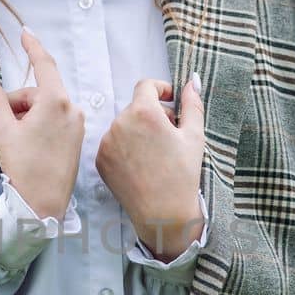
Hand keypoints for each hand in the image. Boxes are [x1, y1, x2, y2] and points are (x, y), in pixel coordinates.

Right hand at [0, 28, 84, 219]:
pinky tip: (26, 145)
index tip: (25, 32)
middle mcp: (72, 109)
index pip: (43, 64)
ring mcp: (77, 125)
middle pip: (38, 92)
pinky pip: (55, 121)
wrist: (43, 207)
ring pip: (45, 108)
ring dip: (25, 116)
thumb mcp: (3, 131)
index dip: (32, 46)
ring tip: (12, 141)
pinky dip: (37, 125)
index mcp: (56, 102)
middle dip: (16, 103)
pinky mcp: (77, 139)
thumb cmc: (23, 168)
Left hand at [95, 75, 206, 258]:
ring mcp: (106, 143)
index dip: (161, 90)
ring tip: (157, 153)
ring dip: (139, 131)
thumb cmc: (183, 174)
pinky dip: (126, 148)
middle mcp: (119, 123)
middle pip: (136, 107)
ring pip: (124, 126)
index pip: (146, 86)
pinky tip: (142, 165)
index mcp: (143, 112)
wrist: (163, 214)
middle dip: (154, 115)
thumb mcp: (194, 135)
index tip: (171, 102)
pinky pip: (114, 144)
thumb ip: (192, 103)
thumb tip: (191, 80)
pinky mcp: (100, 160)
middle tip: (171, 135)